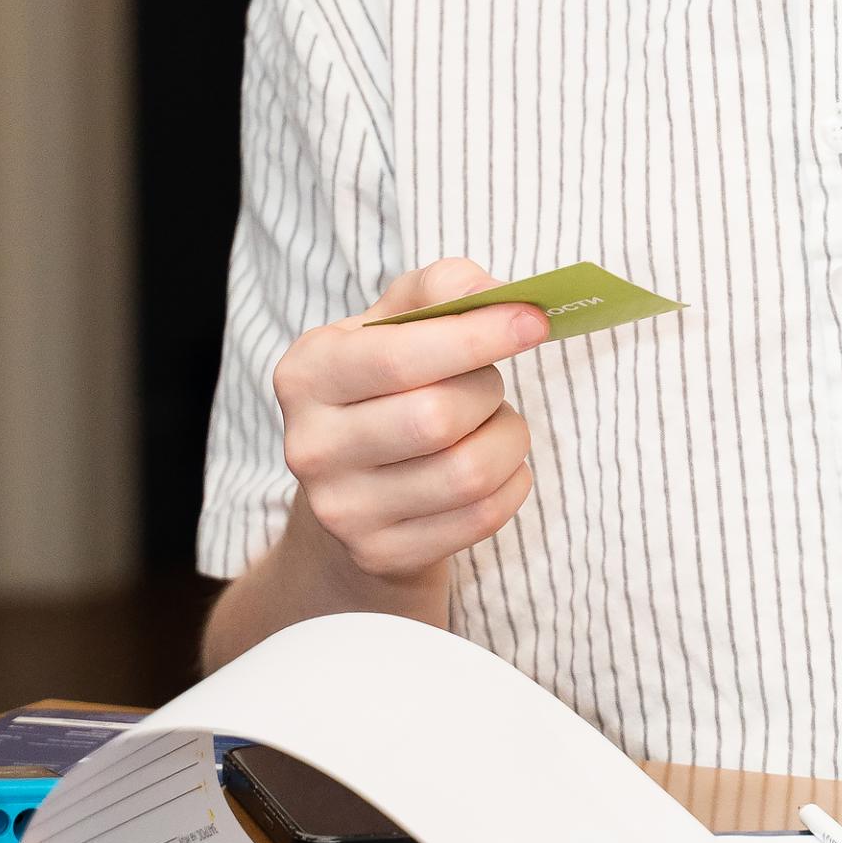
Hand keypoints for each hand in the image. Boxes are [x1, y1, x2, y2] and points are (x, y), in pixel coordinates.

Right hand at [272, 257, 547, 585]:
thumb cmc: (385, 383)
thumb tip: (499, 297)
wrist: (352, 487)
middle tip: (488, 382)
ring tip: (492, 423)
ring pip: (467, 472)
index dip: (476, 336)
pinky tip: (495, 465)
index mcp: (307, 374)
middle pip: (436, 418)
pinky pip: (483, 515)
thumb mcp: (397, 318)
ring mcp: (343, 510)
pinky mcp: (382, 554)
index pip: (398, 357)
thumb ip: (445, 288)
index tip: (534, 321)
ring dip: (507, 438)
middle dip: (487, 389)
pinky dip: (512, 481)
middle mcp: (311, 446)